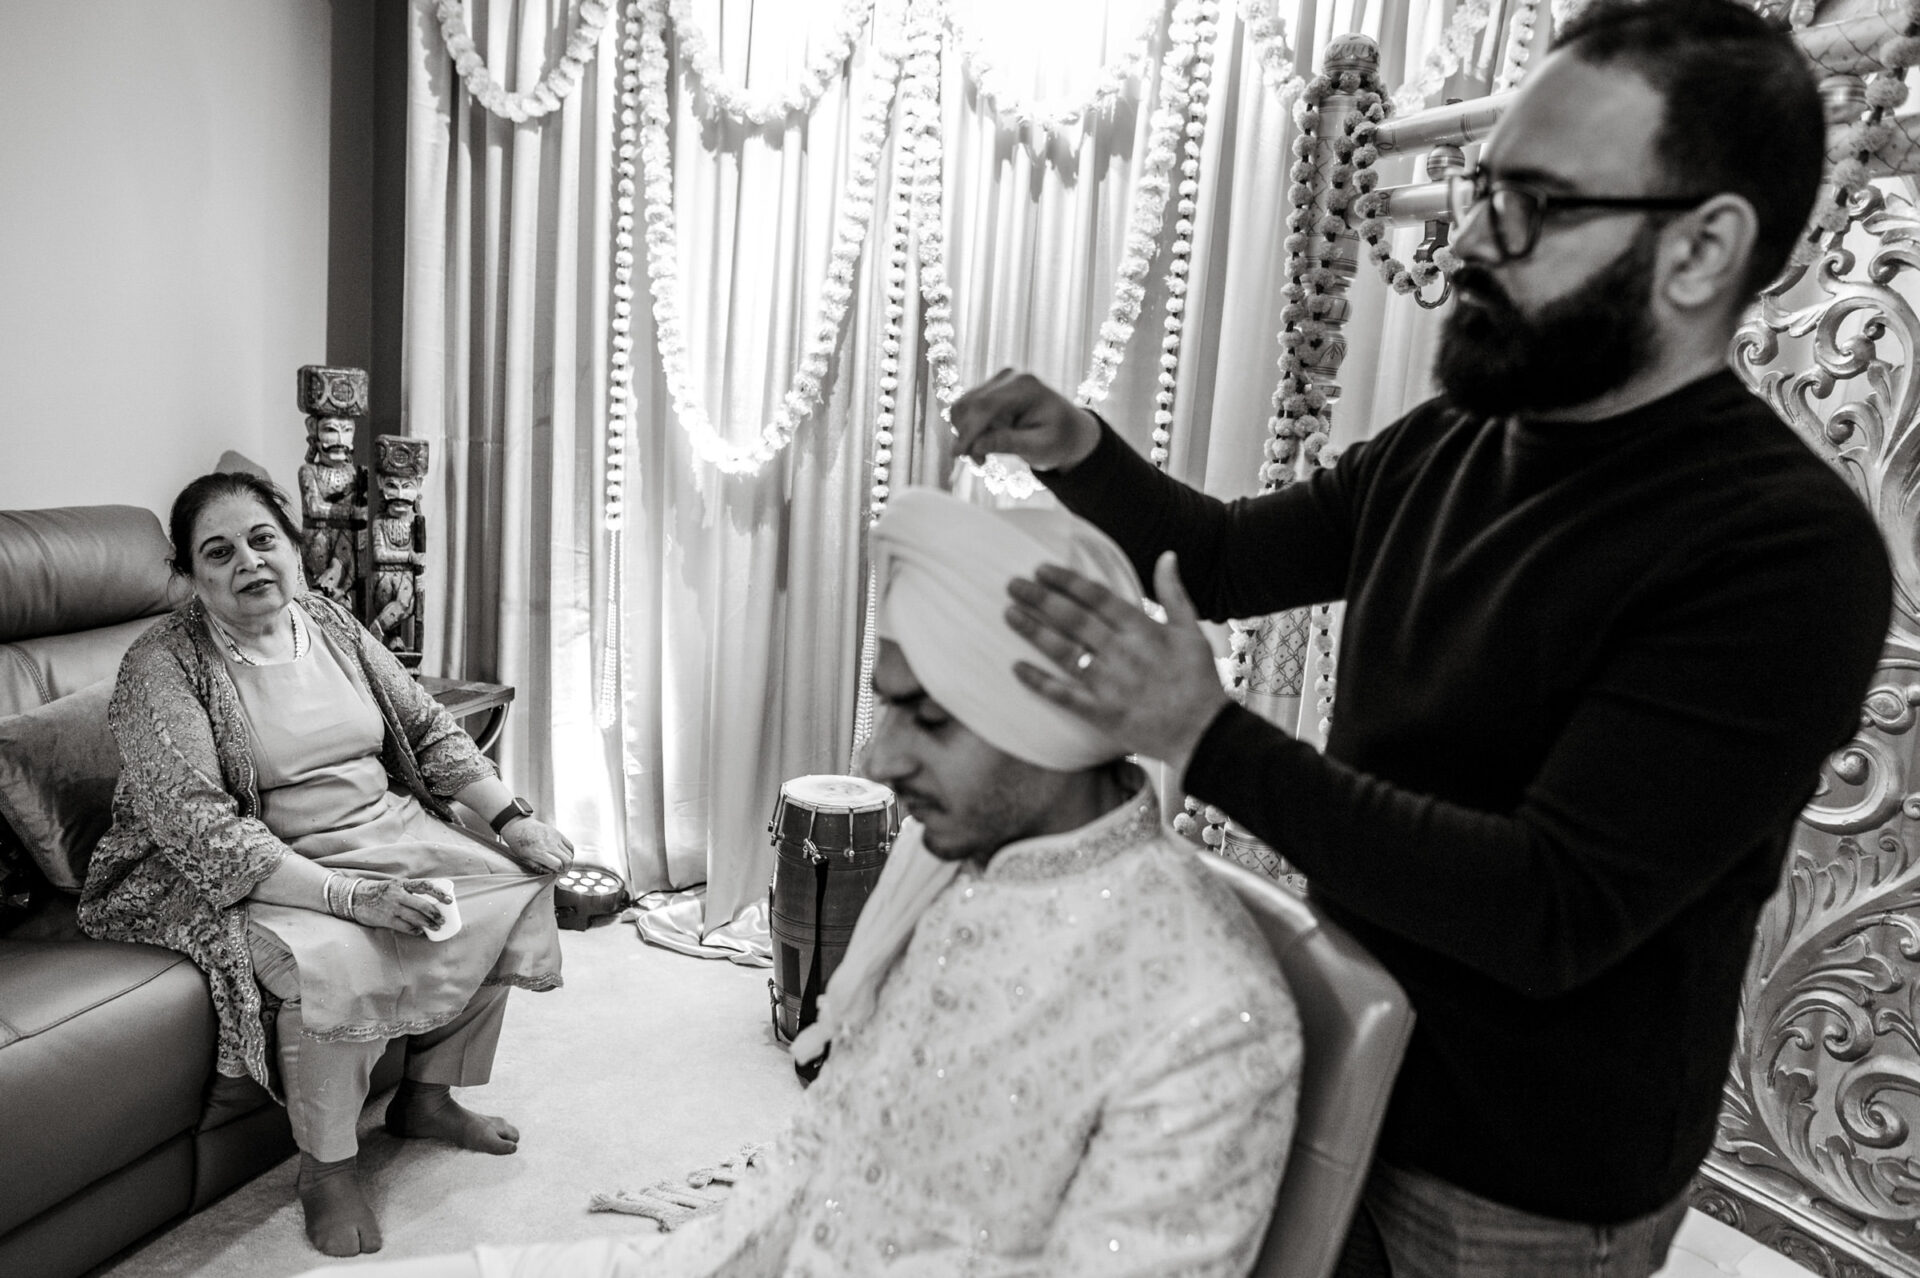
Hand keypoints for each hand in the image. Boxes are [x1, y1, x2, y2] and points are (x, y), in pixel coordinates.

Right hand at [352, 878, 451, 936]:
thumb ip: (408, 890)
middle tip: (443, 919)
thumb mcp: (393, 885)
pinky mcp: (385, 919)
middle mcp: (398, 894)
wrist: (353, 897)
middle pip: (422, 905)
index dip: (439, 893)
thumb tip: (428, 899)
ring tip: (436, 927)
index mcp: (402, 884)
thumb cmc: (377, 891)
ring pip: (415, 917)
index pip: (425, 886)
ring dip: (428, 924)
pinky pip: (404, 927)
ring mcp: (391, 907)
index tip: (450, 900)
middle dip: (435, 913)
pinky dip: (414, 930)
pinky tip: (419, 932)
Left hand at [500, 817, 573, 874]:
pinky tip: (564, 855)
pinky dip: (570, 852)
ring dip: (568, 860)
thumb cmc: (520, 843)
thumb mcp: (525, 859)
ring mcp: (555, 837)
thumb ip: (539, 867)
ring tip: (562, 863)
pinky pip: (569, 845)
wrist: (519, 826)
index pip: (557, 865)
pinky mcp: (558, 833)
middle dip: (566, 868)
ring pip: (570, 853)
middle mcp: (549, 844)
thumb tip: (552, 872)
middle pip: (567, 860)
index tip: (557, 873)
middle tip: (562, 871)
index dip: (559, 871)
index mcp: (539, 852)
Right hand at [951, 369, 1101, 471]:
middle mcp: (1009, 377)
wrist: (1067, 430)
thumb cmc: (1059, 440)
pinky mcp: (989, 390)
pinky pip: (966, 409)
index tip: (958, 454)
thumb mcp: (1040, 447)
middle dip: (967, 436)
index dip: (969, 430)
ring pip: (963, 407)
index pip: (986, 405)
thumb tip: (976, 446)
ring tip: (984, 456)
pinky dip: (968, 430)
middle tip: (980, 462)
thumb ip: (1009, 444)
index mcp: (1026, 386)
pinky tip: (983, 444)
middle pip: (970, 404)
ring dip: (966, 434)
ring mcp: (998, 381)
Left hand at [1006, 551, 1229, 781]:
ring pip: (1064, 651)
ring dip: (1034, 631)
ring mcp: (1110, 684)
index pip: (1097, 597)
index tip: (1041, 569)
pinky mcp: (1102, 713)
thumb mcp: (1192, 632)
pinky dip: (1039, 682)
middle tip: (1012, 584)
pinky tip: (1016, 668)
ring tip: (1009, 614)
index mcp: (1143, 630)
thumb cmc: (1198, 681)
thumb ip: (1174, 593)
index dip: (1067, 581)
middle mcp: (1122, 653)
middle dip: (1040, 599)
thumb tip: (1167, 555)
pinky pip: (1065, 696)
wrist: (1204, 733)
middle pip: (1073, 619)